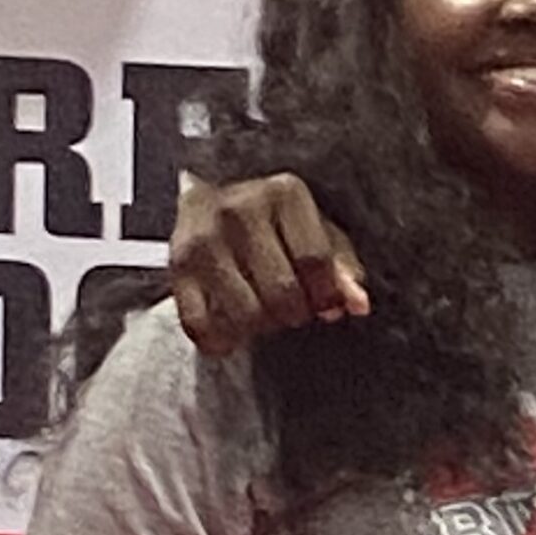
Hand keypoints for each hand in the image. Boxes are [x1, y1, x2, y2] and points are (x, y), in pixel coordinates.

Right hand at [169, 173, 368, 356]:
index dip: (326, 295)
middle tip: (291, 307)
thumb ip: (342, 268)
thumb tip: (358, 304)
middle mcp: (239, 210)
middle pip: (283, 294)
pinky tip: (232, 328)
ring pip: (246, 316)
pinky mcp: (177, 268)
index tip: (324, 304)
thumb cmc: (275, 223)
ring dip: (261, 328)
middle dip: (295, 313)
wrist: (207, 201)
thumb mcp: (317, 232)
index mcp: (283, 193)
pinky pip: (202, 326)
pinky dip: (222, 340)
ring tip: (263, 312)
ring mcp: (203, 239)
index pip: (315, 261)